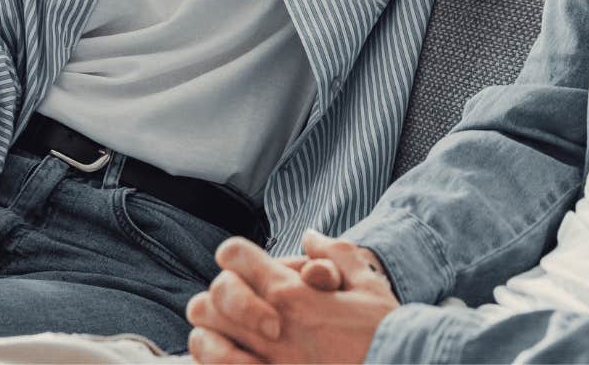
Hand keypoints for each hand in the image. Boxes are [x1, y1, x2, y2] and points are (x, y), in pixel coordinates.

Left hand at [187, 231, 398, 363]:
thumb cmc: (384, 331)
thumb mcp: (367, 284)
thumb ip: (334, 254)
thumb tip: (310, 237)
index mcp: (292, 293)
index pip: (235, 255)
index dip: (234, 254)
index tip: (242, 263)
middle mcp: (272, 327)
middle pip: (208, 299)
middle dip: (218, 297)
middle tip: (234, 304)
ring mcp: (268, 362)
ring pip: (204, 340)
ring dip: (210, 334)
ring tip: (225, 336)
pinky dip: (216, 364)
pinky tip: (232, 361)